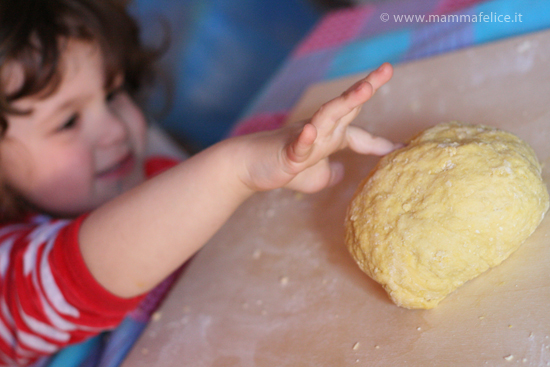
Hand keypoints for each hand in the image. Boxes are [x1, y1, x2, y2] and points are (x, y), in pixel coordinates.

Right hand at [239, 62, 399, 192]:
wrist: (249, 167)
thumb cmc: (281, 168)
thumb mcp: (315, 177)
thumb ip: (329, 173)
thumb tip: (340, 173)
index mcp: (331, 138)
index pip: (361, 138)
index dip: (382, 144)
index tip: (403, 148)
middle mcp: (321, 131)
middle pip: (347, 107)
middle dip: (366, 88)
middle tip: (386, 68)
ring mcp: (305, 138)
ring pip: (327, 115)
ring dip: (346, 101)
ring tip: (364, 88)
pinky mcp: (287, 151)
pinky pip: (298, 145)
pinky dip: (304, 138)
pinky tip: (310, 131)